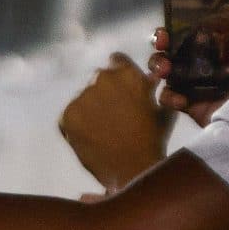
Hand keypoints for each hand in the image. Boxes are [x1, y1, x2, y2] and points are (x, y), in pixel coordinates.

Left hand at [59, 52, 173, 191]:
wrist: (133, 169)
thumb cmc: (152, 139)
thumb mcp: (160, 108)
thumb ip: (152, 89)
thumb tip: (148, 78)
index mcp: (127, 73)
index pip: (116, 60)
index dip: (119, 73)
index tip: (120, 88)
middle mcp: (103, 78)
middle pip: (98, 80)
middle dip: (104, 92)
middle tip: (112, 113)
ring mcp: (83, 96)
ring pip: (83, 97)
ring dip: (90, 107)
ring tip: (100, 128)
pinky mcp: (68, 115)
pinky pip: (70, 114)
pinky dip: (77, 123)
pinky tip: (90, 136)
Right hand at [145, 0, 228, 124]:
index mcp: (218, 48)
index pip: (191, 32)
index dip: (177, 26)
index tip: (169, 24)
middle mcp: (203, 64)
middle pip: (173, 50)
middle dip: (161, 46)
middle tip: (161, 43)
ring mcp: (194, 85)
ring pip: (166, 73)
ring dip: (159, 67)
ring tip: (164, 70)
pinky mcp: (191, 106)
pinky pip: (170, 100)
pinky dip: (169, 97)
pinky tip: (179, 98)